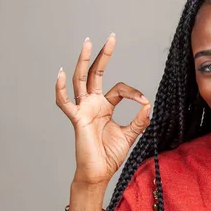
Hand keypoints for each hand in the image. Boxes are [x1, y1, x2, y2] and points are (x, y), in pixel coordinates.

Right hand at [55, 33, 151, 186]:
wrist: (99, 172)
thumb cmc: (111, 154)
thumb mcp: (131, 134)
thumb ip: (139, 120)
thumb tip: (149, 104)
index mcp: (105, 106)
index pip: (119, 89)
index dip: (134, 92)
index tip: (144, 102)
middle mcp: (93, 103)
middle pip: (96, 73)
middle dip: (103, 55)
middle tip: (111, 37)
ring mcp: (83, 109)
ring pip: (81, 80)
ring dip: (84, 61)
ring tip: (88, 42)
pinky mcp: (76, 119)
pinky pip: (65, 102)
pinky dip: (61, 88)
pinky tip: (61, 73)